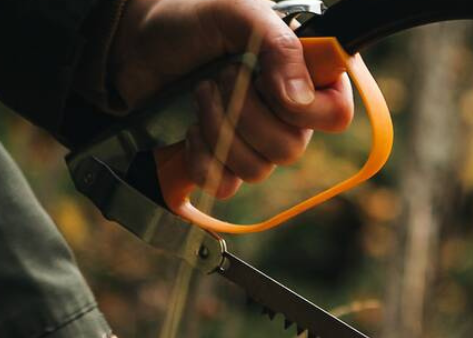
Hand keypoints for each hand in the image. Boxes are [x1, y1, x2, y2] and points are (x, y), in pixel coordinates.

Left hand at [108, 0, 354, 198]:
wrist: (136, 41)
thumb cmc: (191, 20)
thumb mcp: (238, 13)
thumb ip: (280, 46)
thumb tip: (300, 100)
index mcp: (307, 77)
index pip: (336, 115)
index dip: (302, 110)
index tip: (265, 82)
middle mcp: (289, 115)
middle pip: (291, 148)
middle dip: (244, 113)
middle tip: (220, 76)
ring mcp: (256, 143)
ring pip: (257, 169)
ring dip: (218, 128)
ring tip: (201, 92)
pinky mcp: (222, 163)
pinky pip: (224, 185)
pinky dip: (201, 157)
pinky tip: (190, 128)